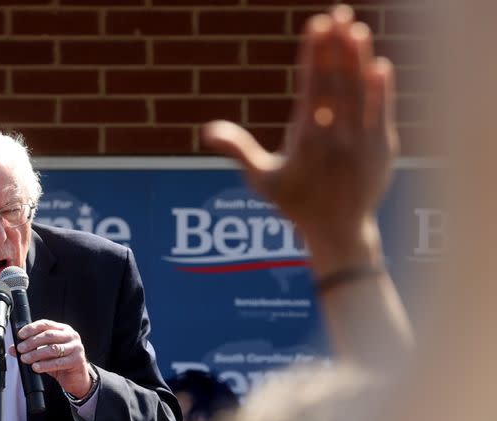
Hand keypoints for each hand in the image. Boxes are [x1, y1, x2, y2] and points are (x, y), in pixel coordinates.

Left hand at [11, 319, 92, 398]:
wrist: (76, 378)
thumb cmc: (61, 363)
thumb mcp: (44, 354)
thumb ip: (31, 349)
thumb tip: (13, 348)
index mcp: (63, 329)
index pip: (46, 324)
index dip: (32, 328)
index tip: (20, 335)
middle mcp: (71, 336)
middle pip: (49, 335)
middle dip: (32, 342)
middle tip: (20, 349)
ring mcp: (76, 347)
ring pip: (53, 348)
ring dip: (36, 354)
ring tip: (25, 359)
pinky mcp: (77, 360)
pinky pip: (58, 362)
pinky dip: (45, 365)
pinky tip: (36, 367)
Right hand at [202, 5, 395, 276]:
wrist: (338, 231)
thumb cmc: (295, 203)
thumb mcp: (261, 179)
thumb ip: (237, 149)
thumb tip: (206, 131)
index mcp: (306, 141)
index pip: (312, 87)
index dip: (314, 54)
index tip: (315, 25)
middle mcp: (335, 139)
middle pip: (337, 82)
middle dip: (336, 45)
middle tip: (337, 13)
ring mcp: (361, 143)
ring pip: (361, 92)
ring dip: (358, 58)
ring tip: (356, 28)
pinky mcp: (382, 149)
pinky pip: (382, 113)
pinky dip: (381, 89)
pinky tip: (378, 65)